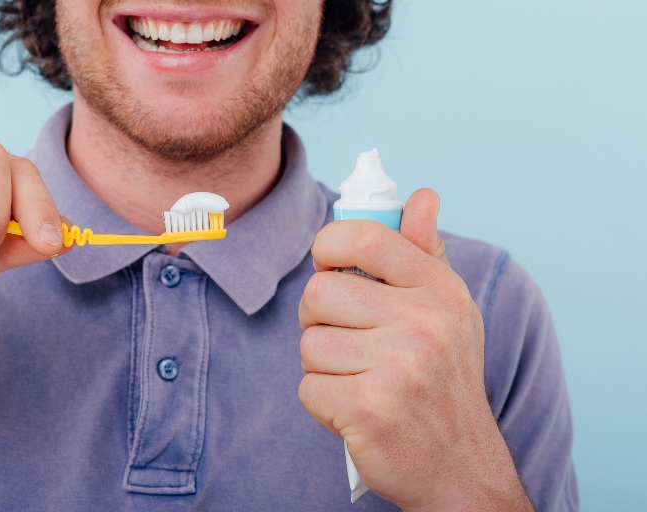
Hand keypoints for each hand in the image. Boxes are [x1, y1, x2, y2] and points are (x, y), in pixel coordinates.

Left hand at [298, 189, 532, 510]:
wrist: (461, 466)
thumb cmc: (445, 379)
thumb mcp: (449, 311)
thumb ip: (426, 253)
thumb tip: (422, 195)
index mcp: (440, 291)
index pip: (365, 237)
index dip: (329, 244)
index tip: (329, 265)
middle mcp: (424, 324)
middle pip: (319, 291)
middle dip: (318, 317)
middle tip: (346, 338)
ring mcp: (397, 368)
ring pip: (309, 342)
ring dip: (321, 364)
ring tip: (358, 378)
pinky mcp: (368, 410)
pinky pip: (307, 386)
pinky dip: (321, 401)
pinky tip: (353, 409)